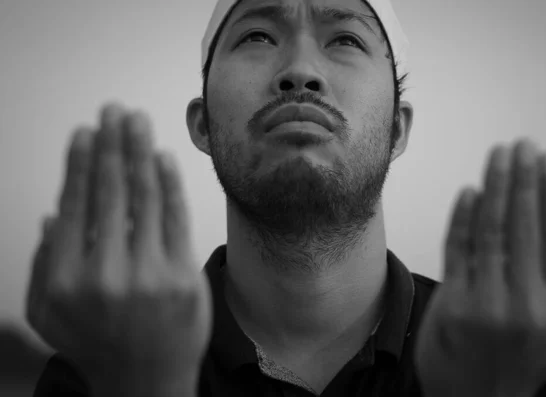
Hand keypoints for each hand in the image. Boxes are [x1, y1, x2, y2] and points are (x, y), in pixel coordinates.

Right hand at [26, 103, 212, 395]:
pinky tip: (163, 158)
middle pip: (110, 191)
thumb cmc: (96, 343)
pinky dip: (170, 183)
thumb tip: (52, 216)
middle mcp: (105, 272)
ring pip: (145, 197)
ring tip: (139, 122)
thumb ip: (44, 265)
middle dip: (113, 144)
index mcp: (66, 278)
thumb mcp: (49, 313)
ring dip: (141, 152)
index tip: (86, 132)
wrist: (146, 380)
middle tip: (115, 111)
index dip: (80, 162)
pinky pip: (176, 218)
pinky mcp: (182, 276)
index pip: (75, 204)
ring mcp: (148, 274)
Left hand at [414, 139, 545, 396]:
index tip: (545, 160)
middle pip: (524, 224)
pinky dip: (463, 217)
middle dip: (522, 178)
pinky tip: (470, 191)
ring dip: (495, 187)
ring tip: (498, 156)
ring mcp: (487, 300)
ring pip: (493, 230)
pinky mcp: (454, 302)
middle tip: (520, 146)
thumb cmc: (519, 362)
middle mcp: (526, 300)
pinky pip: (459, 250)